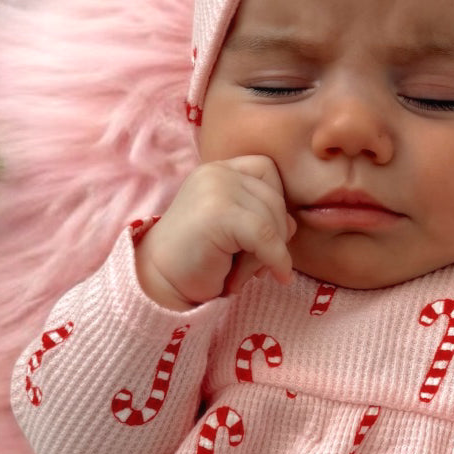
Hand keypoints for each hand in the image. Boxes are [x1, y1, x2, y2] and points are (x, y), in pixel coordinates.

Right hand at [134, 155, 297, 308]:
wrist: (160, 283)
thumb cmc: (201, 260)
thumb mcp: (239, 231)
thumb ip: (265, 218)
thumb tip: (292, 225)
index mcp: (220, 170)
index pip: (268, 172)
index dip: (274, 206)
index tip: (261, 238)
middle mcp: (216, 171)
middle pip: (275, 198)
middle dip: (273, 237)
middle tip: (251, 266)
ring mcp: (215, 188)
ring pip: (272, 219)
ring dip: (266, 254)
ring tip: (240, 273)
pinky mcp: (217, 212)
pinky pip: (266, 235)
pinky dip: (276, 259)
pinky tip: (278, 276)